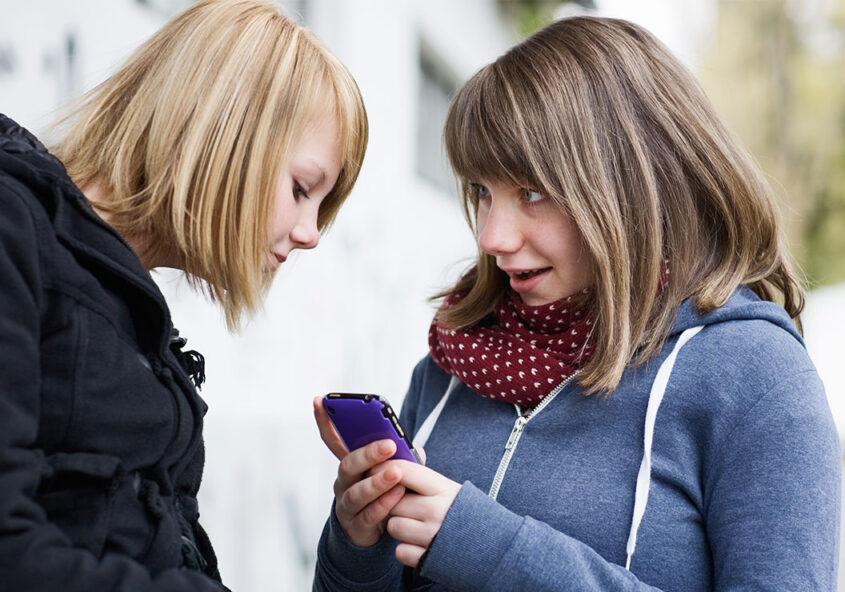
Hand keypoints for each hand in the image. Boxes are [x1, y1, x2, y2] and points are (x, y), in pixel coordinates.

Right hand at [313, 397, 406, 546]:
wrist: (379, 531)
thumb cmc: (386, 491)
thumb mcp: (391, 470)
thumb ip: (401, 457)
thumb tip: (415, 450)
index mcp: (350, 464)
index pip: (332, 439)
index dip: (324, 420)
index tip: (319, 400)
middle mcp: (343, 482)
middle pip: (348, 465)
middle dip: (368, 454)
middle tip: (389, 445)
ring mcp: (348, 505)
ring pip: (357, 492)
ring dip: (377, 481)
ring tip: (396, 472)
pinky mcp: (357, 526)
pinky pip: (369, 514)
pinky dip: (384, 503)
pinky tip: (397, 494)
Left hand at [386, 462, 461, 567]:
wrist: (497, 548)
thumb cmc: (469, 515)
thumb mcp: (451, 489)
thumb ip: (424, 479)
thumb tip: (396, 464)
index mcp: (442, 488)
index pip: (404, 470)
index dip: (385, 468)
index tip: (377, 470)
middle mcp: (436, 510)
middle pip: (392, 501)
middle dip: (393, 504)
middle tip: (406, 507)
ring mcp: (432, 536)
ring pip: (393, 526)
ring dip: (399, 527)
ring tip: (416, 526)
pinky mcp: (428, 558)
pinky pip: (399, 551)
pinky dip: (406, 550)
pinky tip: (420, 544)